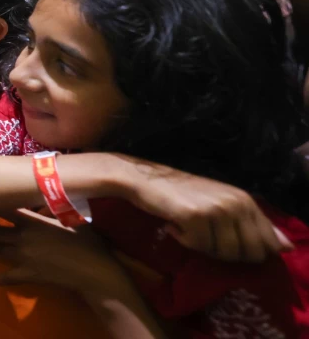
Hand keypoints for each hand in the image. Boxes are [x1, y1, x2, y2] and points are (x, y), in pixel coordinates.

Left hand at [0, 210, 130, 295]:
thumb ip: (53, 209)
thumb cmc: (87, 242)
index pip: (5, 209)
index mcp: (33, 221)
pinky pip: (4, 278)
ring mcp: (22, 257)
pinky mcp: (26, 275)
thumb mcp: (71, 218)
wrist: (93, 270)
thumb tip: (45, 197)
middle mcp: (22, 237)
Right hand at [119, 156, 291, 261]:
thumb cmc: (184, 194)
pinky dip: (184, 241)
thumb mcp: (226, 206)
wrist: (146, 181)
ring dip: (203, 247)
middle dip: (226, 253)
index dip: (250, 252)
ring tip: (189, 229)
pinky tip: (175, 226)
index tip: (226, 244)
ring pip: (223, 253)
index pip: (267, 242)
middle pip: (247, 253)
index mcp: (247, 201)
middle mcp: (236, 204)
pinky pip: (197, 246)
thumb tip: (288, 248)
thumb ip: (256, 225)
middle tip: (205, 238)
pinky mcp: (196, 216)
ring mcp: (217, 210)